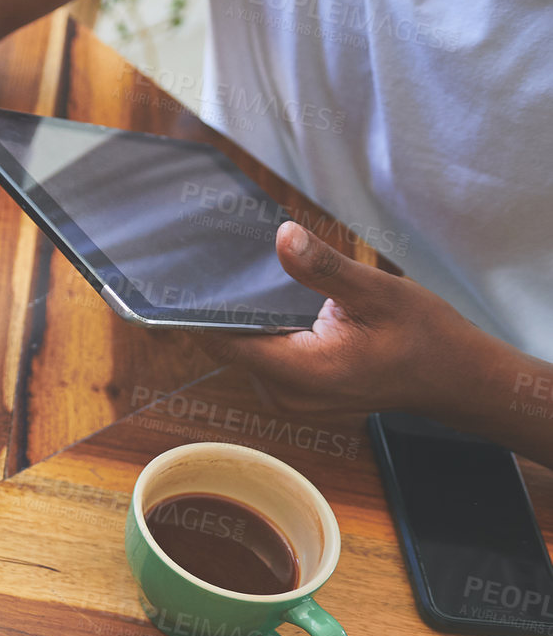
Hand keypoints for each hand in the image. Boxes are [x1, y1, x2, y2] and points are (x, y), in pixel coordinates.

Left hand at [199, 221, 481, 416]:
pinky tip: (266, 301)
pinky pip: (262, 357)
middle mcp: (286, 394)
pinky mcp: (294, 392)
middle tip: (208, 260)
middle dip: (220, 306)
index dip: (198, 311)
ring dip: (241, 318)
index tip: (182, 276)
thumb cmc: (424, 337)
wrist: (453, 377)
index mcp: (302, 373)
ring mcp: (288, 398)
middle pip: (229, 345)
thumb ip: (323, 269)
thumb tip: (283, 237)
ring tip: (235, 275)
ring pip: (244, 350)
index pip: (225, 342)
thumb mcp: (378, 292)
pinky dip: (261, 330)